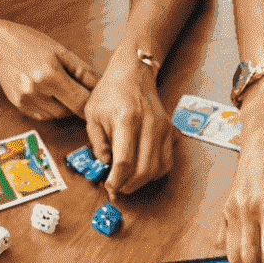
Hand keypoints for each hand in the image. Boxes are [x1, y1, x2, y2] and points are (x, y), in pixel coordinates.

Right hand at [0, 19, 99, 120]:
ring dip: (62, 106)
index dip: (90, 102)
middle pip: (69, 111)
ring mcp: (26, 100)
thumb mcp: (60, 51)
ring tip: (56, 87)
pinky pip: (43, 116)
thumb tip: (99, 85)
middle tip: (73, 88)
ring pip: (56, 115)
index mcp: (50, 74)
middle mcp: (37, 90)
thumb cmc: (31, 43)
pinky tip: (44, 92)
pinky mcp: (19, 105)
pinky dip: (49, 108)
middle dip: (75, 103)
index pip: (80, 101)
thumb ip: (82, 71)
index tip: (95, 100)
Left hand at [84, 54, 174, 194]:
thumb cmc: (111, 92)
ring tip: (128, 182)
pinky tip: (143, 172)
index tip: (109, 187)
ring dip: (142, 182)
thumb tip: (105, 166)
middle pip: (144, 169)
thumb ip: (98, 143)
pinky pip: (167, 161)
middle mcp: (149, 125)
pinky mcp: (170, 131)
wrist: (134, 73)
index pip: (125, 161)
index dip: (116, 180)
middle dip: (129, 185)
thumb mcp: (93, 115)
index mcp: (127, 120)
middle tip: (117, 189)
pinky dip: (156, 173)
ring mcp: (163, 129)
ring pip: (158, 169)